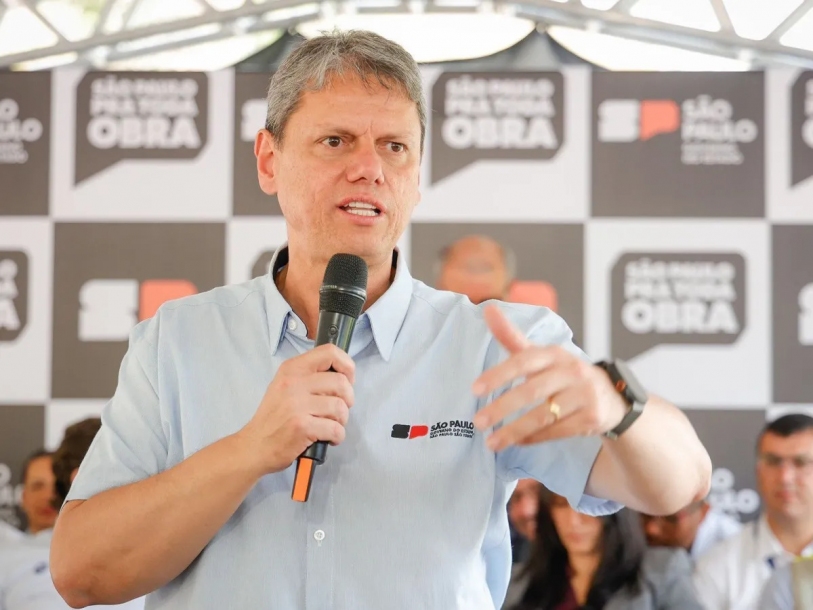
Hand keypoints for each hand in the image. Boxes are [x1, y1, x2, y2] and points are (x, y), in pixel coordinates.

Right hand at [238, 343, 354, 474]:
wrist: (254, 446)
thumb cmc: (274, 418)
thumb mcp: (285, 385)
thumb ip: (310, 376)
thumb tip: (343, 375)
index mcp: (292, 368)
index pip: (330, 352)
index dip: (347, 365)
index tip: (348, 380)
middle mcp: (294, 383)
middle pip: (341, 382)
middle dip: (348, 399)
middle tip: (338, 410)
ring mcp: (297, 405)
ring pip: (340, 407)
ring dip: (342, 420)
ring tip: (331, 425)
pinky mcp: (302, 426)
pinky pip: (335, 429)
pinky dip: (337, 436)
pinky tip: (328, 438)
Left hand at [472, 305, 627, 450]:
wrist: (612, 397)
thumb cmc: (564, 374)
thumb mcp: (542, 355)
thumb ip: (512, 337)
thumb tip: (487, 308)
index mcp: (554, 353)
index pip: (523, 360)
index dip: (498, 374)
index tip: (475, 389)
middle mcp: (571, 371)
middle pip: (532, 391)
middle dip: (502, 408)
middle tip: (478, 422)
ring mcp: (584, 394)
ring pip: (543, 416)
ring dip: (514, 430)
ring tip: (491, 443)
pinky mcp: (592, 417)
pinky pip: (557, 431)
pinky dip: (535, 439)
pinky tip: (517, 443)